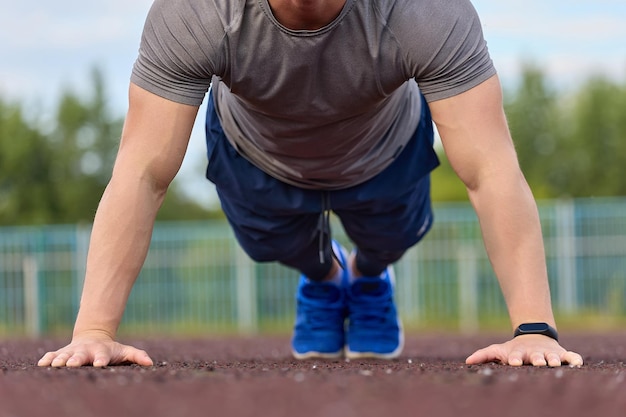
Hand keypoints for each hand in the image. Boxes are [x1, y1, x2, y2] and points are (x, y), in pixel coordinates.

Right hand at [37, 331, 153, 367]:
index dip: (101, 360)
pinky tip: (42, 363)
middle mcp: (86, 351)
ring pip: (65, 355)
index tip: (100, 364)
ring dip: (60, 359)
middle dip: (76, 359)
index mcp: (101, 352)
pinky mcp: (62, 353)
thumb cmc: (110, 350)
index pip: (102, 356)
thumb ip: (137, 355)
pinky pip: (53, 355)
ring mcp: (73, 351)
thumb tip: (150, 362)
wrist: (93, 337)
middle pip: (81, 355)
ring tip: (55, 365)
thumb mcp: (124, 351)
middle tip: (72, 364)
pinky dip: (48, 358)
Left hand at [465, 334, 583, 366]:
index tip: (513, 362)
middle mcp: (534, 354)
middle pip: (535, 357)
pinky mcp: (561, 354)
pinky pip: (571, 356)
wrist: (534, 337)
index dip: (514, 359)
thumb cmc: (513, 350)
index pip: (515, 356)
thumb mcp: (498, 350)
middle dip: (536, 359)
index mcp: (518, 353)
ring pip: (552, 356)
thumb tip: (467, 361)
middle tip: (538, 362)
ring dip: (553, 359)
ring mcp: (548, 353)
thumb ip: (484, 355)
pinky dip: (574, 359)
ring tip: (554, 363)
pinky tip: (577, 362)